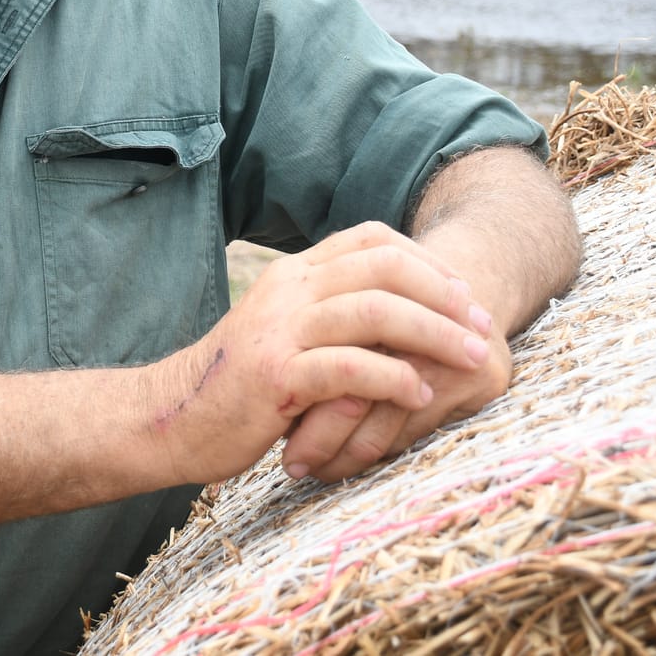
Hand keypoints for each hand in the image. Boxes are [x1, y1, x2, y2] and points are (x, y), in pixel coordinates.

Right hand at [144, 222, 492, 487]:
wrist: (172, 417)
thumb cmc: (238, 384)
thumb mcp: (282, 330)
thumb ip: (328, 313)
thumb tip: (400, 312)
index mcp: (293, 274)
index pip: (371, 239)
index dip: (427, 259)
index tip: (463, 293)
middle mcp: (289, 290)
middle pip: (384, 269)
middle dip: (444, 295)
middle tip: (482, 324)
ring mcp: (281, 330)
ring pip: (375, 313)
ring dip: (434, 334)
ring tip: (469, 359)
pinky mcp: (277, 376)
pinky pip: (350, 368)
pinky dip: (394, 380)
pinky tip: (418, 396)